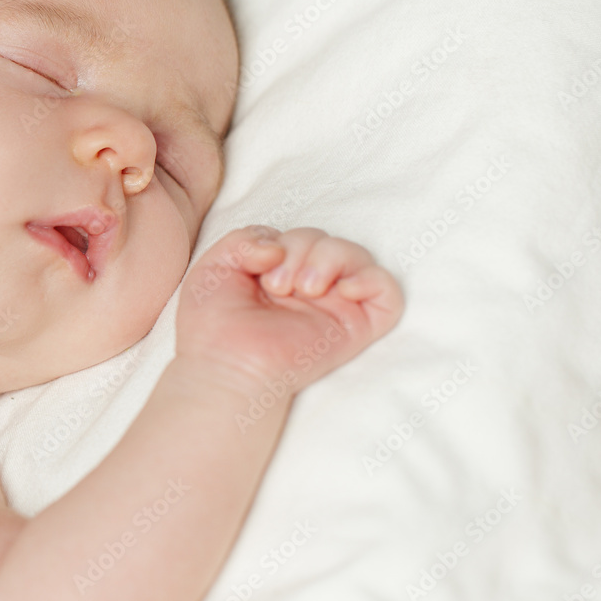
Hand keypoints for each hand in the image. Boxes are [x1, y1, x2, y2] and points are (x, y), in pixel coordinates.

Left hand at [176, 226, 403, 395]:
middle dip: (302, 248)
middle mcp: (310, 288)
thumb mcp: (217, 263)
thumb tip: (280, 248)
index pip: (299, 234)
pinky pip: (387, 293)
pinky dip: (372, 280)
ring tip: (304, 288)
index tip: (258, 269)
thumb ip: (247, 237)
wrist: (223, 366)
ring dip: (329, 259)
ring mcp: (334, 307)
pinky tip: (343, 289)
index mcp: (280, 273)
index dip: (283, 240)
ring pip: (357, 257)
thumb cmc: (213, 324)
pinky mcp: (355, 328)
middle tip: (277, 285)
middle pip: (327, 239)